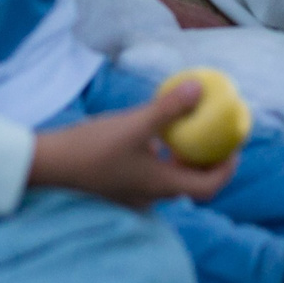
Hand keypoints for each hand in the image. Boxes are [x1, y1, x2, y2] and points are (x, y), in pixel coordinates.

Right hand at [28, 79, 239, 208]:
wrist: (49, 166)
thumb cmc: (92, 148)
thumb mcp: (134, 124)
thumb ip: (168, 108)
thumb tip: (200, 87)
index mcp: (161, 186)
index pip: (208, 186)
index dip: (226, 168)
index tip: (235, 146)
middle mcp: (151, 195)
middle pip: (191, 182)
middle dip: (207, 160)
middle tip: (215, 134)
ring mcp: (134, 193)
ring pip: (170, 176)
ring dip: (183, 156)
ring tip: (187, 128)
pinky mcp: (119, 185)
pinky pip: (151, 172)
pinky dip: (161, 155)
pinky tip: (151, 133)